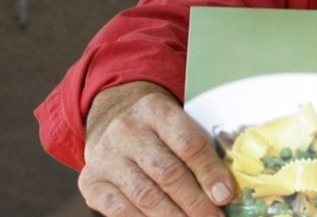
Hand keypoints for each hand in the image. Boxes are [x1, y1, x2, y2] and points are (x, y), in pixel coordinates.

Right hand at [78, 81, 234, 215]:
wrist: (112, 119)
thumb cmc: (159, 128)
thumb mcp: (179, 123)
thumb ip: (200, 150)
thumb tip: (224, 191)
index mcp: (156, 110)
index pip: (188, 143)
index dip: (209, 173)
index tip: (225, 195)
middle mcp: (127, 130)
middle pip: (167, 173)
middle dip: (195, 203)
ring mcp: (106, 156)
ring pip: (145, 195)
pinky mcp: (91, 181)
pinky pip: (119, 210)